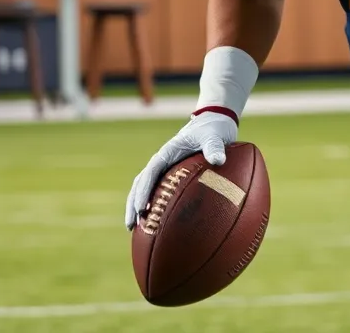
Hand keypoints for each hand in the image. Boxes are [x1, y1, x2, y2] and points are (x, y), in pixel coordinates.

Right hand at [124, 110, 238, 229]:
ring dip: (137, 206)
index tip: (141, 208)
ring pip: (145, 188)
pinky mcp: (172, 174)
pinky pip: (159, 191)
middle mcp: (163, 161)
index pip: (151, 172)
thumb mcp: (215, 136)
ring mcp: (166, 168)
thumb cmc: (213, 128)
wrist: (214, 121)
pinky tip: (156, 222)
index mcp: (168, 152)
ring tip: (135, 228)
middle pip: (141, 183)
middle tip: (131, 225)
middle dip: (133, 203)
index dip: (144, 191)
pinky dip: (153, 205)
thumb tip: (218, 160)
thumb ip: (215, 147)